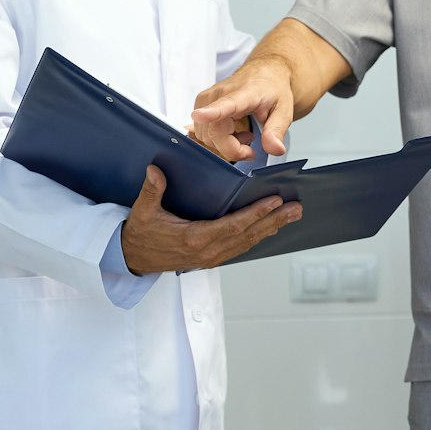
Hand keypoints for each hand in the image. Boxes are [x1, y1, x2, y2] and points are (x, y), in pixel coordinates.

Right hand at [121, 166, 301, 272]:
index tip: (274, 202)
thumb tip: (155, 170)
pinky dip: (258, 235)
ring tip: (291, 216)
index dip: (256, 214)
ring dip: (271, 228)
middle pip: (248, 234)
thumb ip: (151, 191)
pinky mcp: (212, 259)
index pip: (233, 225)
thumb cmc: (141, 235)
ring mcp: (211, 257)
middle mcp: (208, 251)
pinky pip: (240, 247)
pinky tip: (270, 227)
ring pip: (248, 242)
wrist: (134, 259)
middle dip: (274, 221)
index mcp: (194, 238)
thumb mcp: (143, 212)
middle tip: (296, 209)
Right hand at [192, 57, 296, 160]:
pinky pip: (202, 131)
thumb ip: (277, 131)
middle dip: (233, 148)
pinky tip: (230, 130)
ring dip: (225, 144)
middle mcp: (220, 93)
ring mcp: (207, 98)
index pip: (225, 104)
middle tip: (251, 142)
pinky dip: (216, 138)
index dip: (211, 113)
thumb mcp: (284, 111)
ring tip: (243, 133)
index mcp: (244, 93)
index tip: (200, 116)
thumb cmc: (272, 89)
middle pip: (214, 133)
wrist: (264, 72)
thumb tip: (275, 149)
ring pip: (206, 136)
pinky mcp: (200, 103)